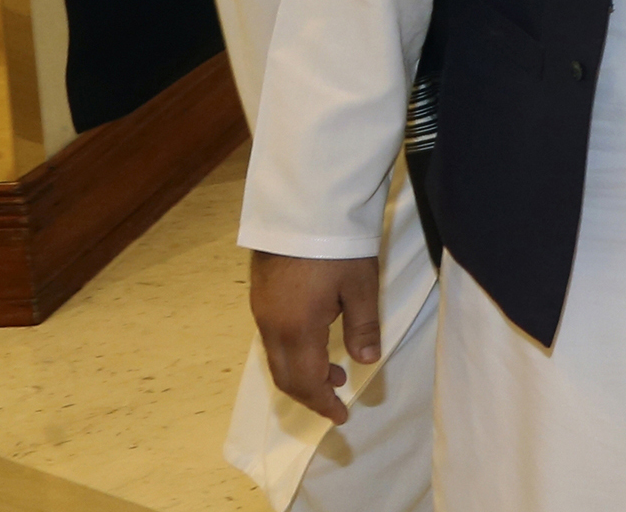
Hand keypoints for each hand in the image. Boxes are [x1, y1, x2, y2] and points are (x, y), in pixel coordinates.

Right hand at [250, 252, 381, 423]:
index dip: (322, 404)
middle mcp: (272, 327)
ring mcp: (261, 312)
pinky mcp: (260, 297)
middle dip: (309, 395)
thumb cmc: (337, 247)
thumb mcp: (361, 286)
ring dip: (301, 373)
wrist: (300, 209)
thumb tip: (365, 362)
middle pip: (285, 376)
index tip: (340, 416)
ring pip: (277, 358)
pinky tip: (315, 344)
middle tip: (335, 402)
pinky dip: (293, 354)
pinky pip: (273, 340)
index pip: (305, 382)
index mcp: (297, 330)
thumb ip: (363, 326)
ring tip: (334, 374)